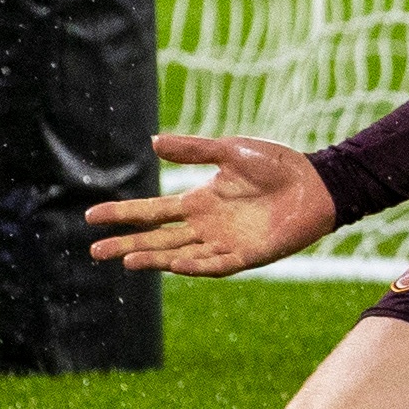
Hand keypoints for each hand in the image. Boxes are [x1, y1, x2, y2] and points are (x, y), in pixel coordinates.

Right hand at [85, 134, 336, 276]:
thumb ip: (194, 150)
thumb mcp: (230, 151)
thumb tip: (152, 143)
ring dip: (154, 258)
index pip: (153, 211)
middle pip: (158, 239)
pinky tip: (174, 265)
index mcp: (200, 201)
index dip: (123, 215)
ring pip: (180, 255)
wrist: (317, 182)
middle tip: (94, 251)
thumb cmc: (277, 165)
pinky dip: (195, 266)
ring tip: (125, 260)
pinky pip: (215, 265)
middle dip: (127, 244)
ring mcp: (225, 243)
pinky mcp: (248, 256)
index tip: (91, 217)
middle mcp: (207, 226)